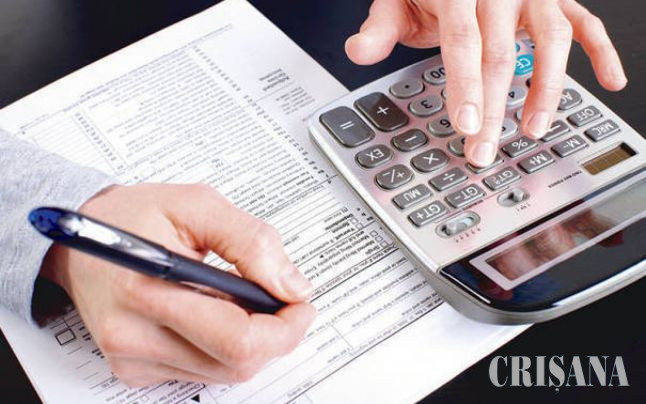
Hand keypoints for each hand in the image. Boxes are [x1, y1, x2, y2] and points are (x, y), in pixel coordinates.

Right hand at [40, 184, 315, 386]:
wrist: (81, 238)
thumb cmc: (134, 216)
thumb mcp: (198, 205)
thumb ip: (251, 242)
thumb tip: (291, 286)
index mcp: (148, 288)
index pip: (236, 339)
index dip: (284, 328)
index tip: (300, 305)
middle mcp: (134, 335)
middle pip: (236, 364)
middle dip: (276, 336)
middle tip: (285, 302)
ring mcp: (132, 357)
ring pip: (223, 372)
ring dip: (251, 340)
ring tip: (245, 299)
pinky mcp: (134, 369)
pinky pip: (201, 371)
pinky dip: (222, 346)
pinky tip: (215, 312)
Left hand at [345, 0, 626, 165]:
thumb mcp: (396, 0)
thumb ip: (379, 27)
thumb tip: (358, 51)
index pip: (462, 41)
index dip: (465, 85)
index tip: (466, 125)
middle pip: (500, 55)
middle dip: (493, 109)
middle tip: (484, 151)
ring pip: (551, 39)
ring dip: (547, 87)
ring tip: (532, 128)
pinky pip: (585, 22)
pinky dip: (602, 51)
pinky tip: (610, 81)